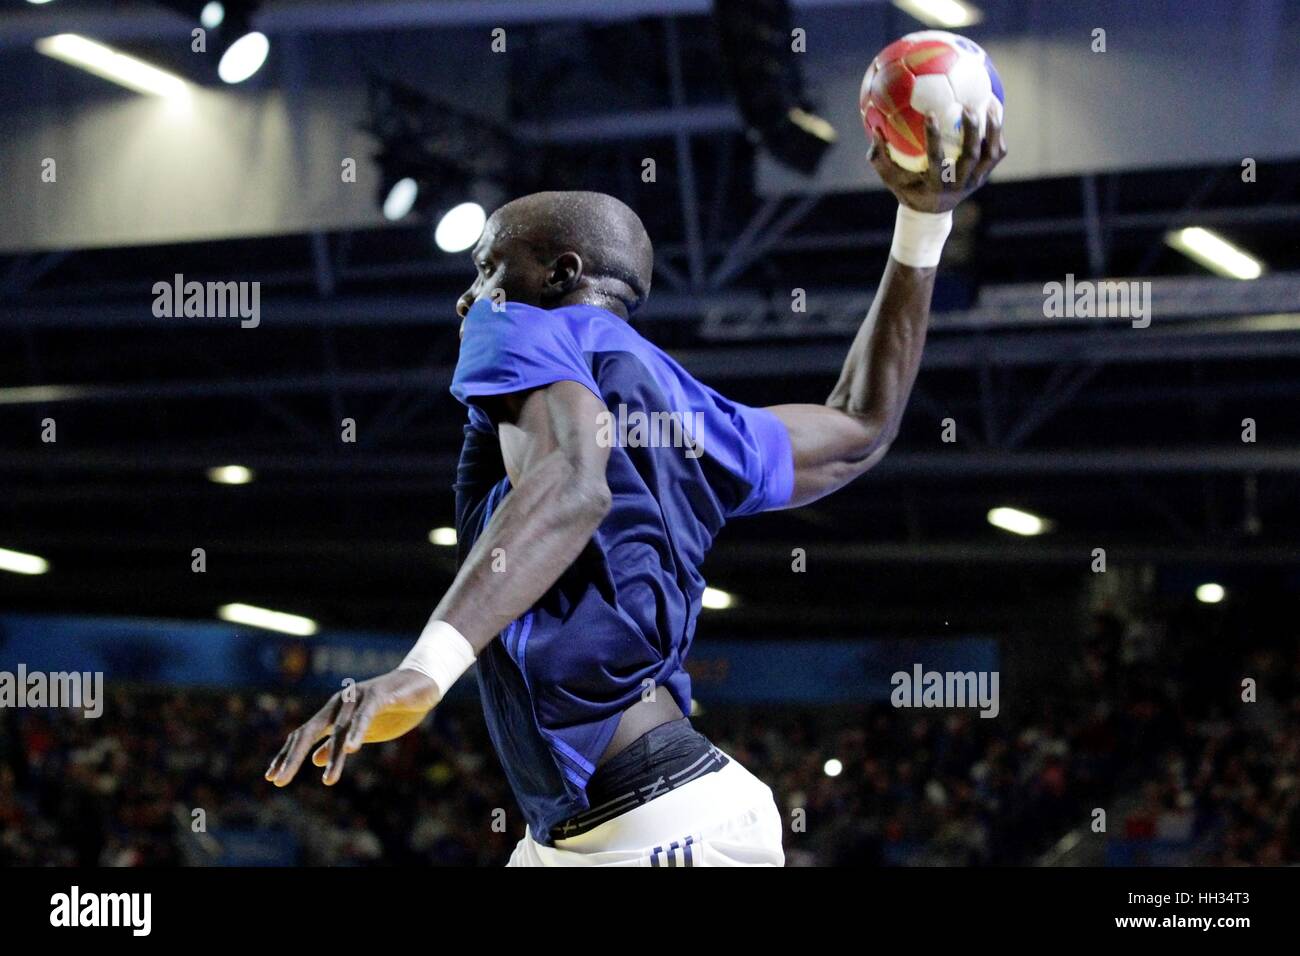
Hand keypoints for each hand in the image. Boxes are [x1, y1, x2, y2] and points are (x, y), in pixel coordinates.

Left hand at [264, 669, 440, 786]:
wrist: (422, 683)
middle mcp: (339, 703)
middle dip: (292, 757)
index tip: (272, 778)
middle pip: (309, 731)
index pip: (303, 734)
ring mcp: (358, 698)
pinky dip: (358, 732)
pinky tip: (351, 749)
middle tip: (279, 782)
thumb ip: (338, 742)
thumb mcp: (363, 732)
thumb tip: (315, 759)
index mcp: (334, 713)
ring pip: (340, 730)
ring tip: (328, 781)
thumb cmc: (393, 708)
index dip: (286, 755)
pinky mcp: (379, 695)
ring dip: (335, 757)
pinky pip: (365, 716)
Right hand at [868, 105, 1005, 213]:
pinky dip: (998, 133)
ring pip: (990, 154)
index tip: (930, 113)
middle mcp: (959, 183)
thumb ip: (879, 157)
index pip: (936, 158)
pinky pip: (997, 152)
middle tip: (967, 106)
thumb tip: (875, 130)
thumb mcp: (890, 178)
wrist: (932, 211)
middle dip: (971, 130)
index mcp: (936, 184)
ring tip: (990, 103)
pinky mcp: (985, 175)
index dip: (933, 137)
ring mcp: (975, 180)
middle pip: (971, 155)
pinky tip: (994, 110)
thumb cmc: (908, 189)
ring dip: (992, 129)